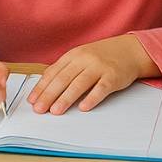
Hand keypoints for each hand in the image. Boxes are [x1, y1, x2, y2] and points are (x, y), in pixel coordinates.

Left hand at [28, 34, 158, 114]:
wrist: (130, 50)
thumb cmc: (102, 57)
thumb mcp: (81, 57)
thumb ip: (65, 69)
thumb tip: (44, 87)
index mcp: (73, 55)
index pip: (53, 72)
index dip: (41, 87)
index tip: (32, 101)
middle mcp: (85, 59)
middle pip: (63, 79)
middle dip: (49, 95)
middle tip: (39, 109)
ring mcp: (99, 67)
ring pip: (79, 84)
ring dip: (66, 98)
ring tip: (55, 111)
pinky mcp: (113, 76)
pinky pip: (101, 88)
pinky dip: (92, 98)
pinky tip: (84, 108)